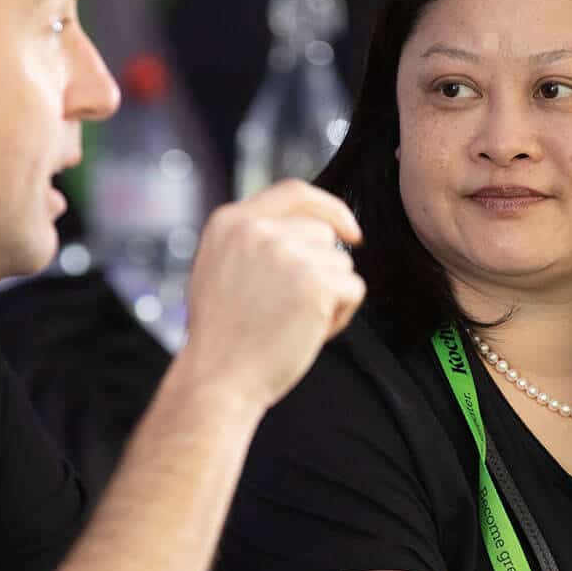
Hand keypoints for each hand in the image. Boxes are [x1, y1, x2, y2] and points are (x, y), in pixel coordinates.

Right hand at [179, 179, 364, 408]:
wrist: (218, 378)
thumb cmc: (221, 335)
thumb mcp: (219, 268)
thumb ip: (253, 241)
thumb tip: (306, 229)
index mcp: (230, 222)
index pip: (294, 192)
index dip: (328, 207)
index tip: (349, 230)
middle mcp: (258, 229)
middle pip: (322, 233)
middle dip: (320, 269)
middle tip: (290, 308)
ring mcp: (288, 252)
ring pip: (340, 262)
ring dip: (329, 294)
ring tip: (291, 323)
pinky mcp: (315, 281)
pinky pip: (353, 288)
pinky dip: (340, 314)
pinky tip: (307, 333)